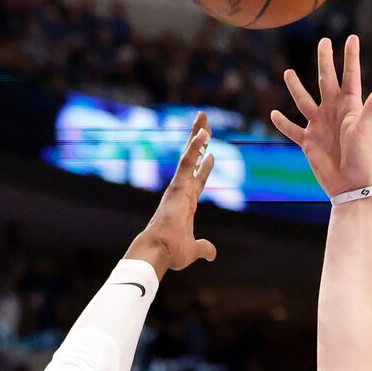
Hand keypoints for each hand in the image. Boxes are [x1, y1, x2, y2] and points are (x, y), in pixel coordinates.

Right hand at [129, 111, 216, 274]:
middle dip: (199, 142)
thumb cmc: (171, 252)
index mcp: (185, 203)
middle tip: (205, 124)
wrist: (159, 251)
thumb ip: (203, 248)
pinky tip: (203, 132)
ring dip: (197, 135)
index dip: (205, 167)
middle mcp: (181, 191)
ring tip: (203, 116)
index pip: (197, 180)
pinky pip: (187, 161)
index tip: (210, 154)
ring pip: (189, 154)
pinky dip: (195, 146)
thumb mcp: (193, 250)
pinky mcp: (177, 185)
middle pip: (193, 160)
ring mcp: (179, 186)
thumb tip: (212, 254)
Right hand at [271, 34, 371, 197]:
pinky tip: (273, 114)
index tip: (352, 38)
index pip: (350, 76)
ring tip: (288, 73)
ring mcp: (320, 125)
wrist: (351, 185)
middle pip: (327, 80)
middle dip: (325, 61)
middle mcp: (334, 112)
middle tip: (323, 42)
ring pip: (304, 101)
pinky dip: (282, 123)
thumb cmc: (363, 156)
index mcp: (350, 106)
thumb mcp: (367, 128)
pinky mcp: (309, 142)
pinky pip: (292, 130)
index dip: (351, 57)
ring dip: (296, 87)